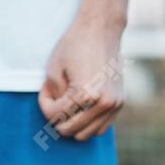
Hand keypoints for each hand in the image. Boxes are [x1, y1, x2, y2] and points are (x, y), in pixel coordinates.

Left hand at [38, 13, 124, 140]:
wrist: (101, 30)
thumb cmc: (73, 47)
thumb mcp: (53, 72)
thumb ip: (53, 99)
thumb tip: (57, 119)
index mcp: (87, 94)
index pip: (55, 116)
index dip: (44, 103)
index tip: (46, 87)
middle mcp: (104, 103)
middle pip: (68, 130)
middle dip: (56, 115)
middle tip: (56, 94)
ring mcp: (114, 105)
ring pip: (84, 134)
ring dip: (71, 121)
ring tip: (68, 99)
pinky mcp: (119, 104)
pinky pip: (99, 128)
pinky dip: (86, 122)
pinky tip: (80, 103)